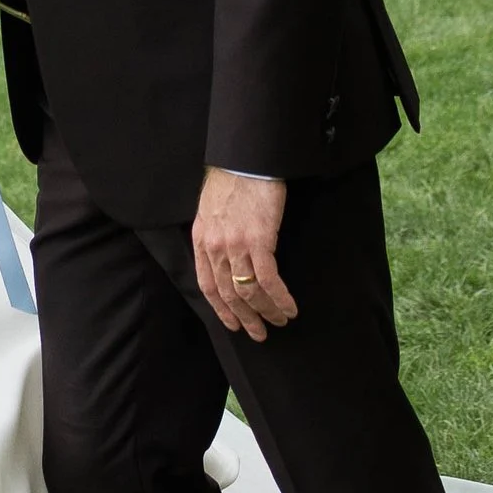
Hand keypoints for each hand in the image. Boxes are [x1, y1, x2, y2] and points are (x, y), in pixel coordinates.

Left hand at [192, 167, 293, 341]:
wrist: (246, 159)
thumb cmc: (233, 180)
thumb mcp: (212, 210)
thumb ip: (215, 235)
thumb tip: (226, 258)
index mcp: (202, 240)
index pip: (208, 285)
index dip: (221, 309)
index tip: (233, 324)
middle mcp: (215, 247)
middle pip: (229, 293)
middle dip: (246, 317)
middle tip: (260, 333)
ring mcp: (236, 245)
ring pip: (249, 290)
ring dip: (267, 311)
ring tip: (280, 321)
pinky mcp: (258, 240)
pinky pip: (269, 279)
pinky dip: (280, 298)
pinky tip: (290, 307)